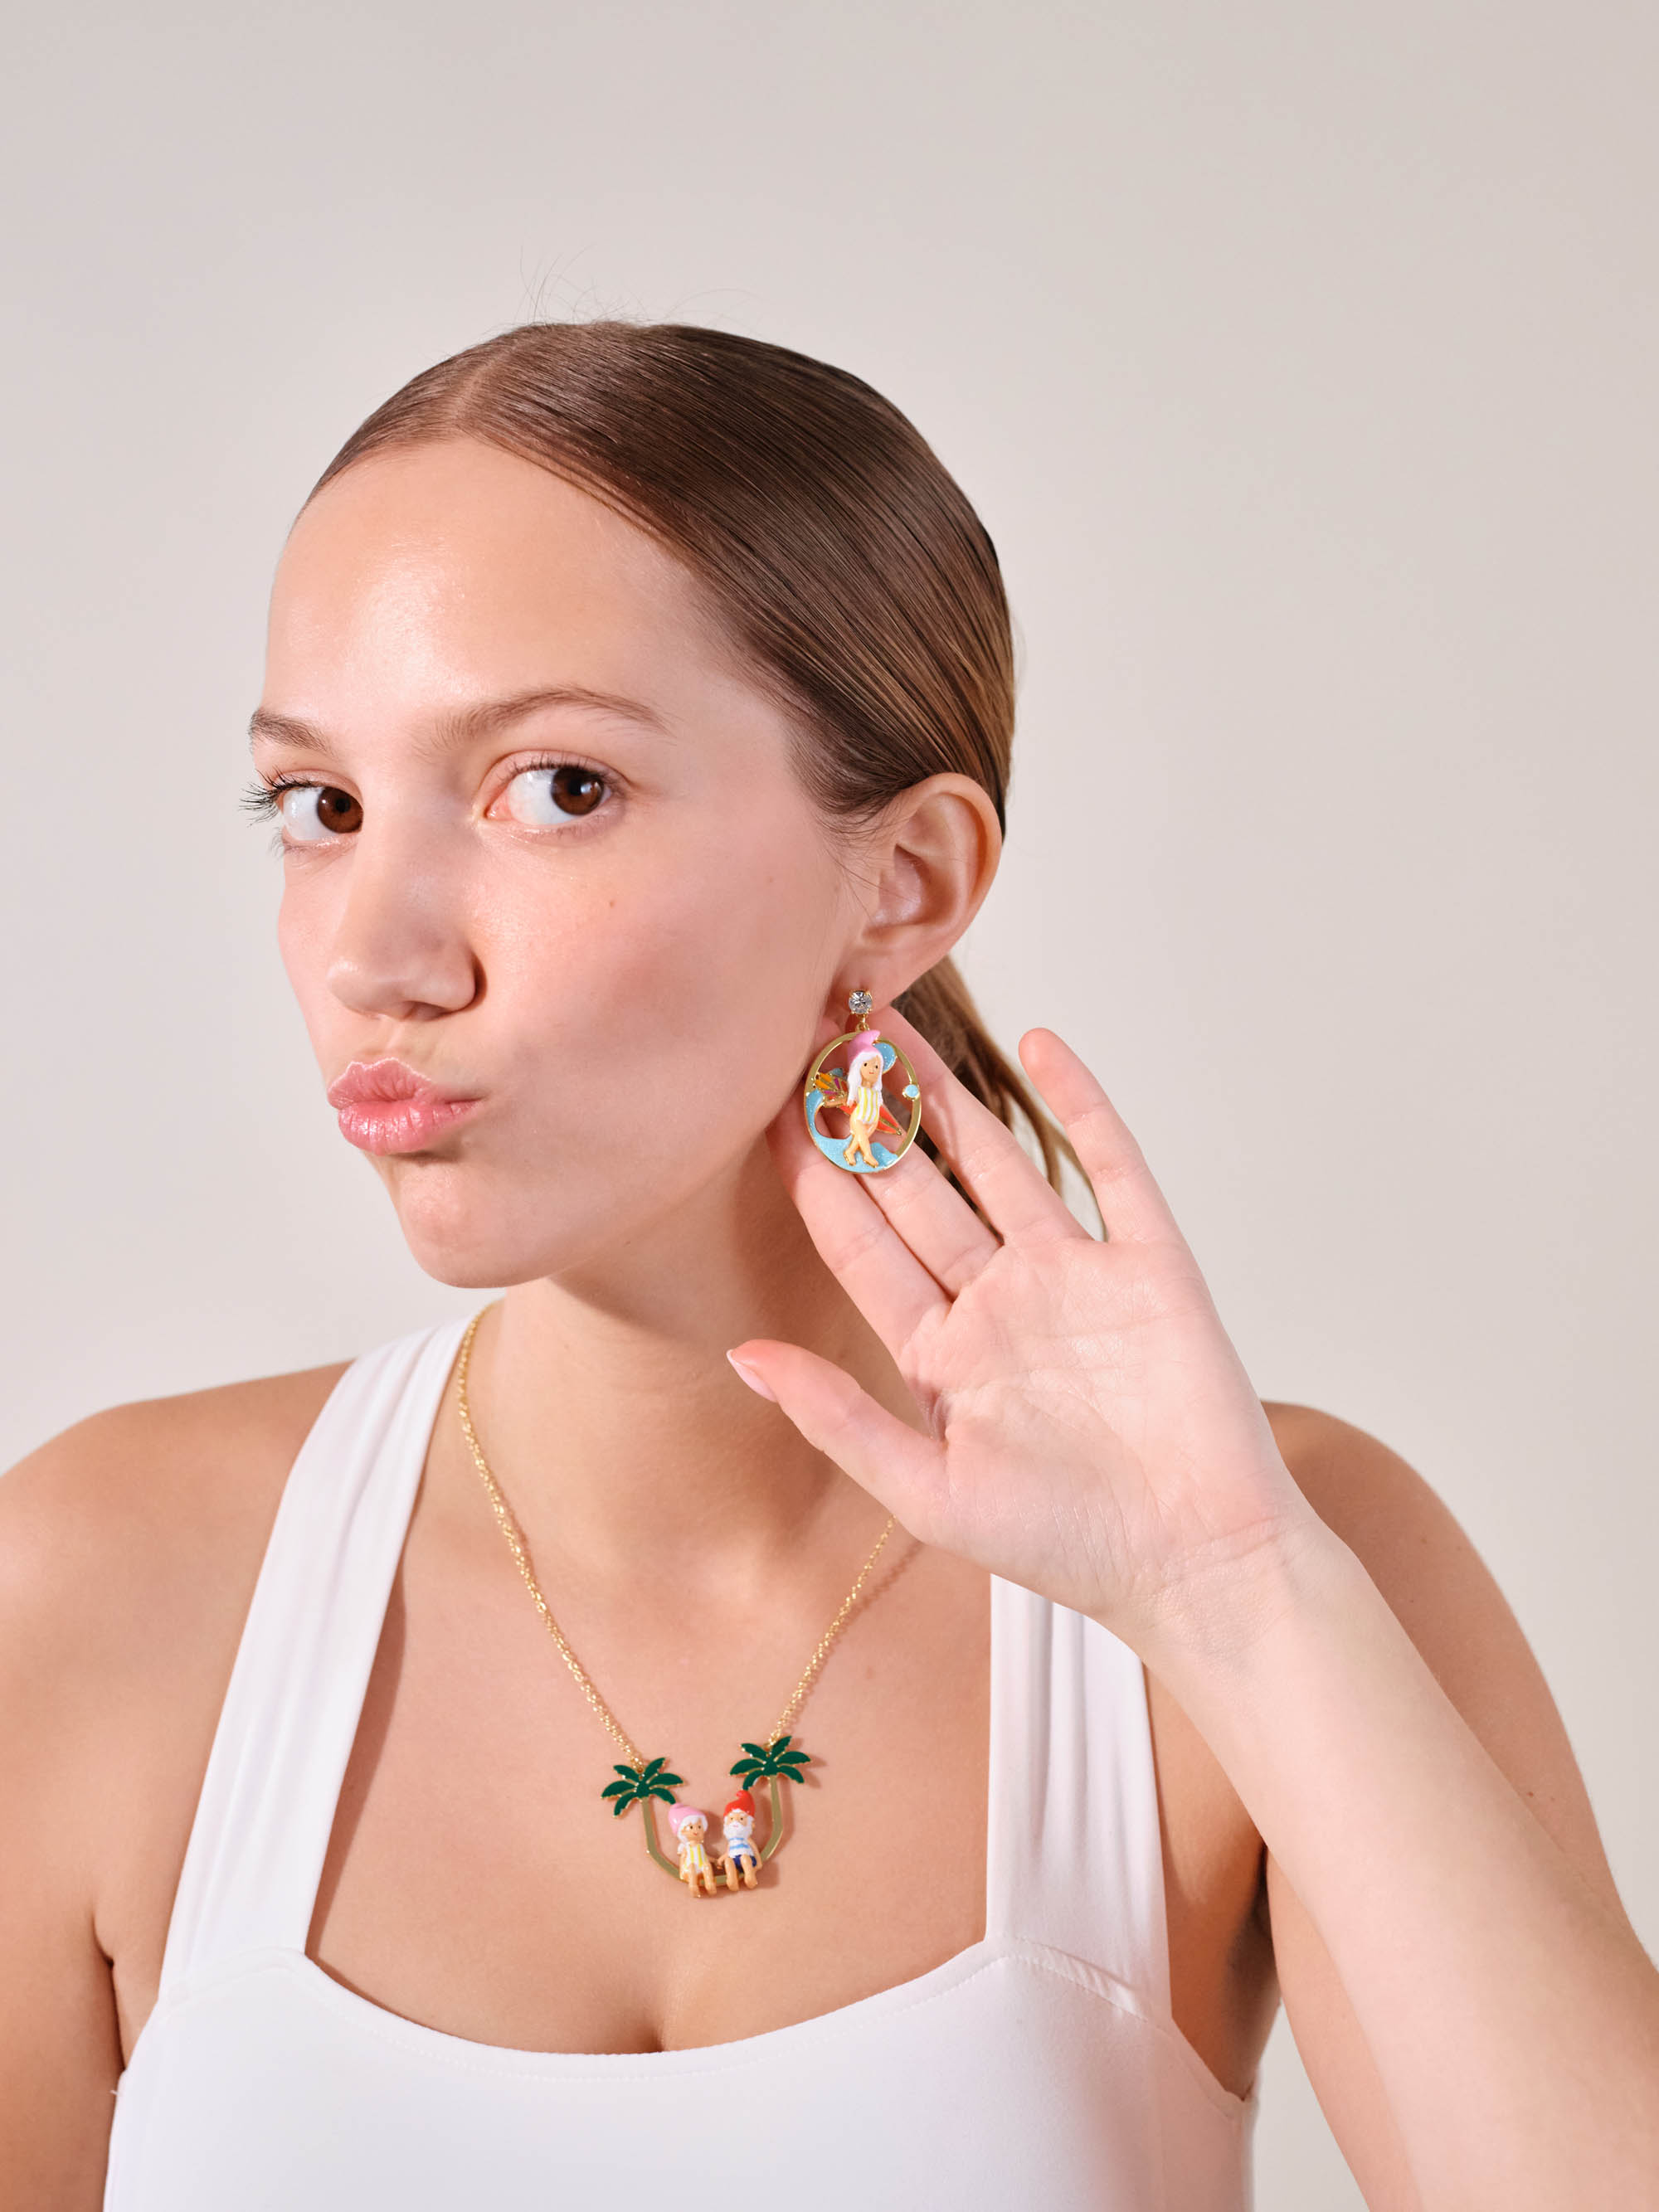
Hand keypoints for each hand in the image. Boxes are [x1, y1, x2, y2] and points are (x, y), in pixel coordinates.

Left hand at [729, 1007, 1323, 1654]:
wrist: (1198, 1567)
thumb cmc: (1068, 1545)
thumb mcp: (927, 1493)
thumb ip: (836, 1416)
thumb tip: (739, 1353)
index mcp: (939, 1353)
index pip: (858, 1242)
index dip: (812, 1174)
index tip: (761, 1105)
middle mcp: (998, 1299)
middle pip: (916, 1184)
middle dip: (864, 1114)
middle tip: (815, 1034)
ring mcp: (1074, 1276)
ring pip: (996, 1159)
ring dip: (945, 1092)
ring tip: (890, 1023)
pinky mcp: (1150, 1265)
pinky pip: (1111, 1167)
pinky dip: (1081, 1104)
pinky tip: (1042, 1045)